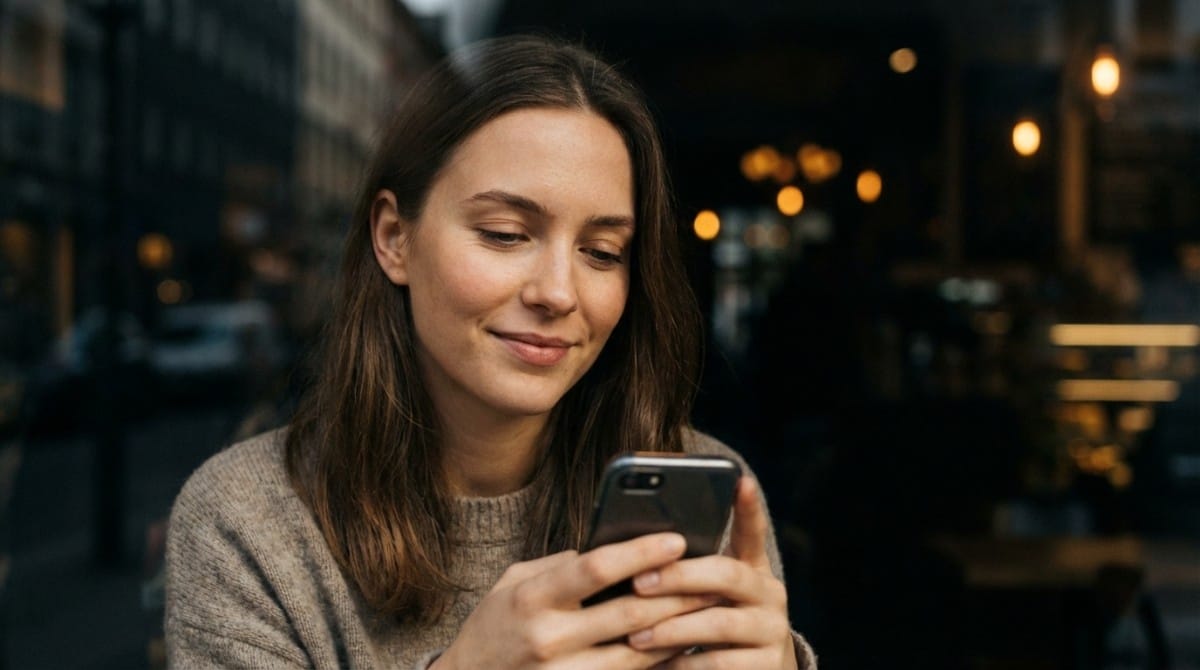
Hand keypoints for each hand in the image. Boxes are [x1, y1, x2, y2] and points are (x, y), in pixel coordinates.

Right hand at [432, 532, 717, 669]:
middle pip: (629, 614)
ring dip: (679, 630)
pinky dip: (661, 664)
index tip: (675, 539)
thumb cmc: (494, 627)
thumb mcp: (513, 584)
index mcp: (531, 598)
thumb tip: (612, 549)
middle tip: (712, 573)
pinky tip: (683, 647)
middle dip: (677, 592)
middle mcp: (548, 639)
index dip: (640, 552)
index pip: (595, 569)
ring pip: (639, 654)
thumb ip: (559, 566)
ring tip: (708, 607)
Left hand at [625, 477, 798, 668]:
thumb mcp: (709, 596)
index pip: (752, 531)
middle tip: (639, 583)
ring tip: (636, 636)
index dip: (748, 507)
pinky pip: (720, 664)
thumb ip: (688, 573)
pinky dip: (684, 665)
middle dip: (679, 577)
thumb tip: (636, 553)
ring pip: (719, 622)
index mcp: (753, 568)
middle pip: (726, 574)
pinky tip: (657, 665)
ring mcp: (772, 630)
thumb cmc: (714, 626)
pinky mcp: (767, 666)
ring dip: (673, 629)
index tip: (739, 480)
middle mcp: (769, 594)